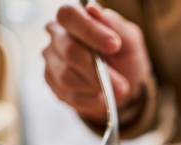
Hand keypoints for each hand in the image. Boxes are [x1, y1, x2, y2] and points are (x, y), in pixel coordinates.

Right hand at [43, 3, 150, 123]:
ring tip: (116, 89)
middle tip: (122, 84)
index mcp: (73, 18)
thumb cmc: (124, 57)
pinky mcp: (53, 83)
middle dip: (98, 70)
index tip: (114, 45)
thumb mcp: (129, 40)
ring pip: (67, 76)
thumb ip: (115, 25)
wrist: (123, 85)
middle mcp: (56, 36)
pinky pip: (69, 95)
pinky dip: (91, 100)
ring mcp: (51, 60)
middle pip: (69, 50)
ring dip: (96, 87)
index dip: (90, 31)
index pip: (69, 15)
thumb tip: (93, 9)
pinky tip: (102, 96)